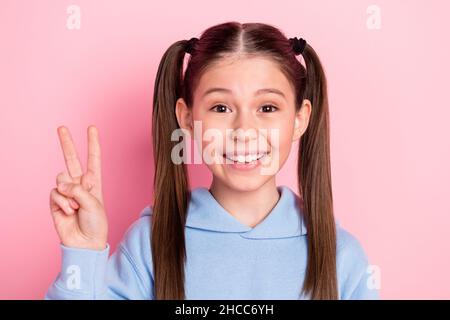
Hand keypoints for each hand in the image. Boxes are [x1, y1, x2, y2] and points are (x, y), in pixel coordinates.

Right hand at [49, 125, 107, 250]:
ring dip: (69, 193)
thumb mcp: (94, 203)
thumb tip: (62, 183)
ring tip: (76, 207)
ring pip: (61, 179)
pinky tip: (68, 211)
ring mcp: (67, 192)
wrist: (85, 243)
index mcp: (94, 182)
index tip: (92, 128)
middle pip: (71, 159)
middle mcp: (80, 184)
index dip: (92, 143)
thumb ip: (78, 189)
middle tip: (62, 127)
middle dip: (67, 143)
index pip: (93, 159)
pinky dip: (62, 202)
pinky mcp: (56, 201)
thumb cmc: (95, 223)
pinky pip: (55, 192)